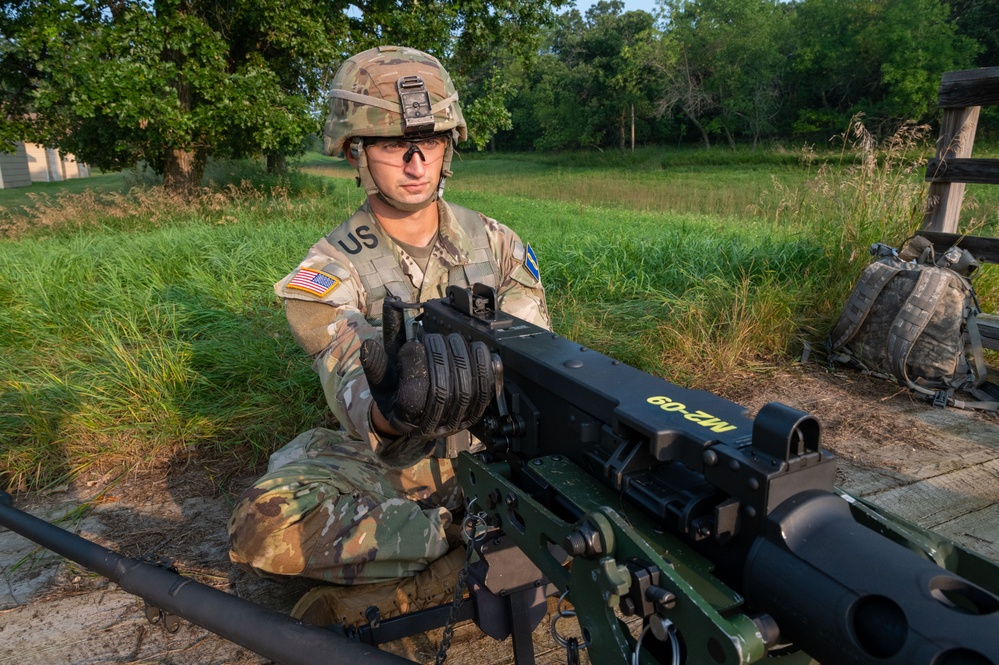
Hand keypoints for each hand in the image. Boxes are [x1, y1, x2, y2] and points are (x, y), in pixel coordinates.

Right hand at [360, 299, 493, 439]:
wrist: (412, 417)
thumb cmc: (395, 395)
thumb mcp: (381, 379)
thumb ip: (376, 363)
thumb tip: (367, 344)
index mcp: (404, 417)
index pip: (412, 387)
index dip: (414, 359)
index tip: (413, 345)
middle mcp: (429, 425)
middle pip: (442, 389)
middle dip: (441, 355)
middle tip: (436, 338)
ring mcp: (453, 423)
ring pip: (465, 392)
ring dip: (464, 359)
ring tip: (455, 339)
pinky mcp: (471, 417)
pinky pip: (483, 395)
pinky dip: (486, 371)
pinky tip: (483, 352)